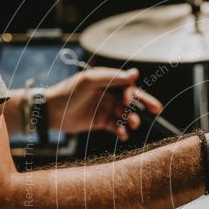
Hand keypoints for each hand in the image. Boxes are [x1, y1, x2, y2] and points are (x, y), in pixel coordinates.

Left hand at [44, 67, 162, 139]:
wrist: (51, 112)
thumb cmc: (68, 92)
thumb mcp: (89, 80)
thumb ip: (112, 77)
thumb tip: (135, 74)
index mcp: (107, 81)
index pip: (127, 86)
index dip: (133, 93)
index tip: (130, 100)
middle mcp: (108, 94)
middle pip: (131, 99)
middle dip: (145, 104)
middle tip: (157, 110)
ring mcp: (105, 108)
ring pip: (125, 114)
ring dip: (131, 119)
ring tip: (133, 125)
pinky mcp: (101, 122)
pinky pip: (116, 126)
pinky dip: (122, 131)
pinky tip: (123, 134)